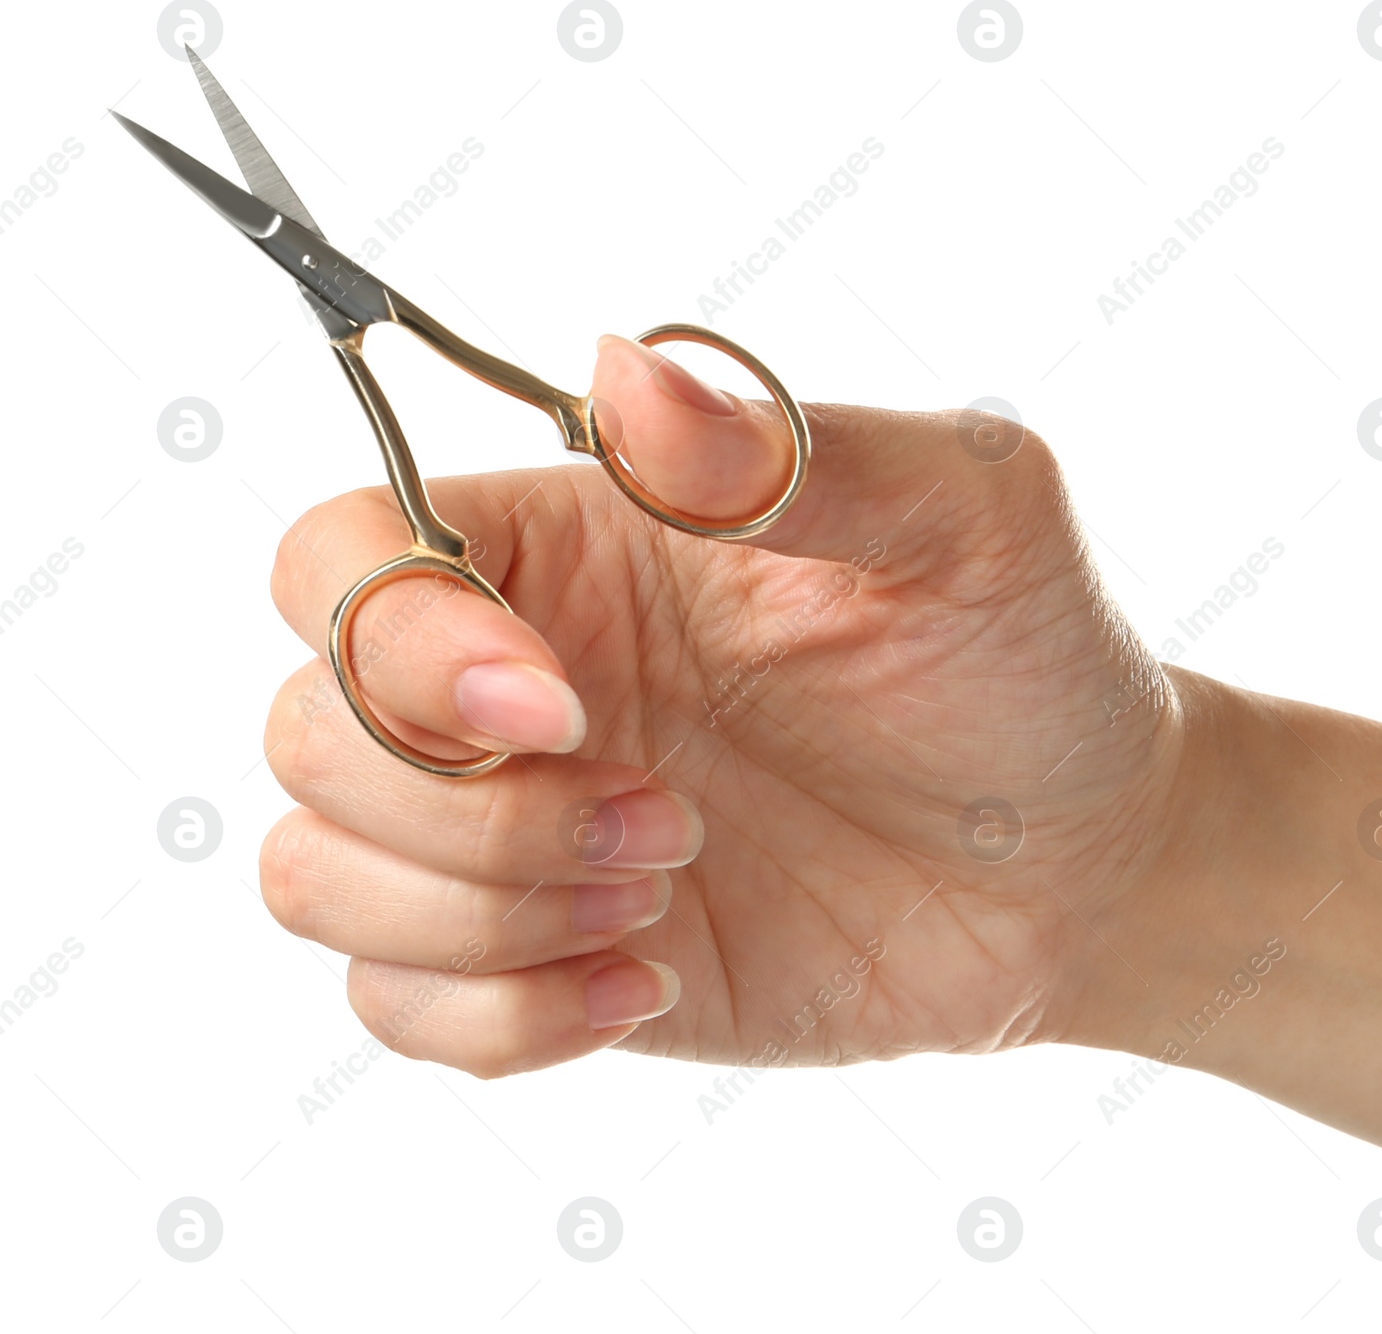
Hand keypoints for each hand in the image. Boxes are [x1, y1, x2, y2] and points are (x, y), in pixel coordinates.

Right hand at [259, 334, 1185, 1076]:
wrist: (1076, 862)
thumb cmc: (1021, 664)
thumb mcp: (963, 519)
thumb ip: (786, 448)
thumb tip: (619, 366)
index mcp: (575, 549)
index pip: (339, 553)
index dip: (391, 638)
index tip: (558, 708)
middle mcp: (516, 681)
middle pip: (306, 732)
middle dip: (462, 809)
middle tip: (670, 820)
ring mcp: (520, 829)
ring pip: (317, 876)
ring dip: (475, 913)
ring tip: (661, 893)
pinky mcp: (545, 954)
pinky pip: (401, 1007)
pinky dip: (500, 1015)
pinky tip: (648, 982)